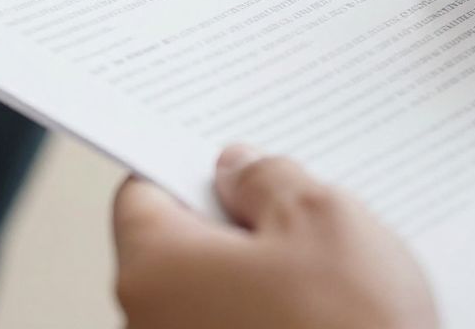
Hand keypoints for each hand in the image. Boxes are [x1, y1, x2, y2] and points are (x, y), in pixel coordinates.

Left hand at [112, 146, 437, 328]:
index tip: (233, 162)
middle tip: (301, 211)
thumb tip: (240, 170)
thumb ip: (269, 179)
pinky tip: (330, 317)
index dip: (190, 169)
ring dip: (263, 277)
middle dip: (238, 223)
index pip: (141, 194)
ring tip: (332, 272)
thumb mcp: (321, 218)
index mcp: (155, 271)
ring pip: (214, 297)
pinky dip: (274, 318)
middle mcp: (151, 327)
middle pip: (179, 248)